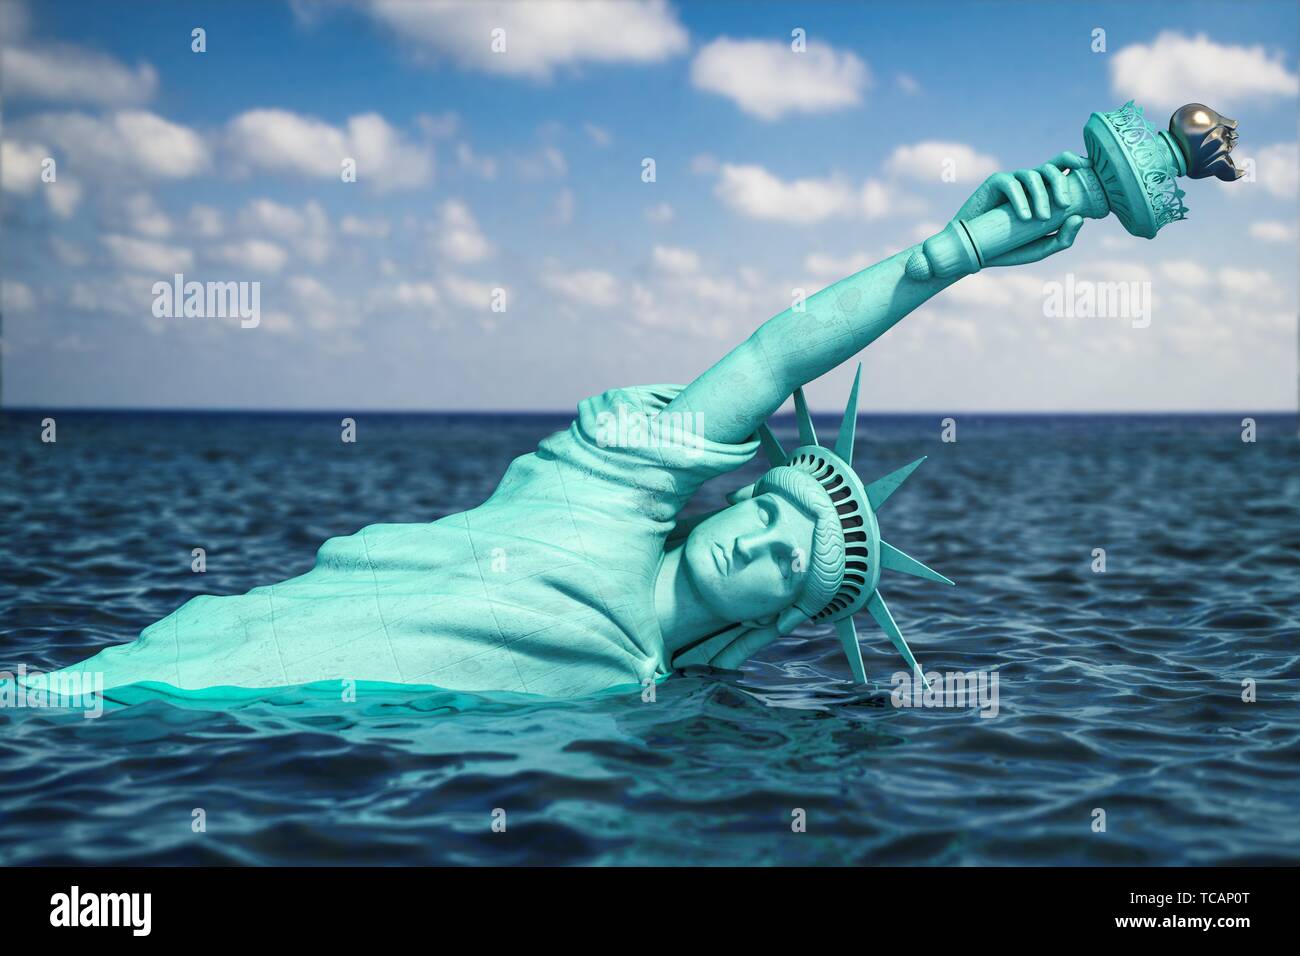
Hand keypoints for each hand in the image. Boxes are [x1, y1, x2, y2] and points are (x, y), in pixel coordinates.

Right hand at [954, 151, 1090, 265]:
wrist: (974, 252)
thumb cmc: (1009, 248)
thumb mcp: (1040, 249)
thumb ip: (1062, 238)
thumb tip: (1080, 218)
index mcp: (1044, 192)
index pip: (1062, 169)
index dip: (1076, 162)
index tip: (1088, 167)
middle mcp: (1030, 183)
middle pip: (1051, 169)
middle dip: (1061, 184)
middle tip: (1065, 204)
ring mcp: (1013, 181)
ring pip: (1033, 175)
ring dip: (1041, 195)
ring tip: (1041, 218)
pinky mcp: (995, 183)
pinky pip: (1011, 183)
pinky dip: (1020, 199)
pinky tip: (1024, 216)